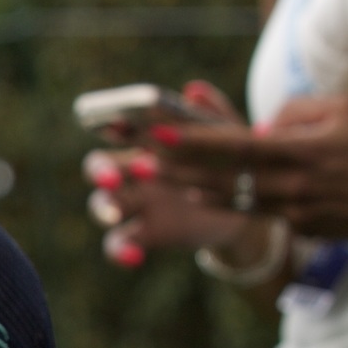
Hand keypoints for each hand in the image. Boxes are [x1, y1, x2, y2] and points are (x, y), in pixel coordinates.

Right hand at [83, 82, 250, 267]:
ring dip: (103, 207)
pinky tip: (133, 257)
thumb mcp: (230, 134)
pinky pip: (118, 243)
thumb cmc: (231, 158)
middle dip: (100, 170)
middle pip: (99, 166)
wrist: (248, 203)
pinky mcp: (145, 233)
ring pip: (102, 204)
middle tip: (110, 177)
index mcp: (147, 140)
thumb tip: (195, 90)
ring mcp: (136, 203)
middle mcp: (133, 170)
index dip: (106, 125)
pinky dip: (119, 251)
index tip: (110, 126)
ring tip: (113, 215)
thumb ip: (214, 112)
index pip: (116, 129)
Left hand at [152, 93, 347, 241]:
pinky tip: (199, 195)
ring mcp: (295, 212)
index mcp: (301, 152)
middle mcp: (293, 185)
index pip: (235, 147)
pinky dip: (228, 204)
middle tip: (139, 161)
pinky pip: (258, 212)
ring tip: (158, 177)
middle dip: (177, 170)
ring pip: (233, 201)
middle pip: (222, 179)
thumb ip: (293, 111)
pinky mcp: (301, 228)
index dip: (193, 141)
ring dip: (193, 190)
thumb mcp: (342, 109)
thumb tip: (257, 128)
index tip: (158, 133)